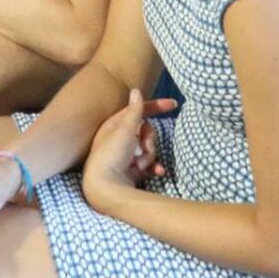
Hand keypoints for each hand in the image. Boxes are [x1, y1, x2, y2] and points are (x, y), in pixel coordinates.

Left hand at [80, 88, 178, 211]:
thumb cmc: (111, 154)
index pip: (138, 111)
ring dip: (149, 156)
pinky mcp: (132, 171)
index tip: (174, 104)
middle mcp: (120, 139)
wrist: (104, 187)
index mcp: (115, 125)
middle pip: (147, 132)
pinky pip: (149, 165)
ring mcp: (126, 155)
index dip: (156, 106)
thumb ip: (134, 111)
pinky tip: (157, 172)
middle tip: (143, 148)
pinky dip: (154, 167)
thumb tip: (136, 90)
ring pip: (149, 149)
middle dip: (150, 141)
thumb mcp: (124, 129)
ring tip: (139, 164)